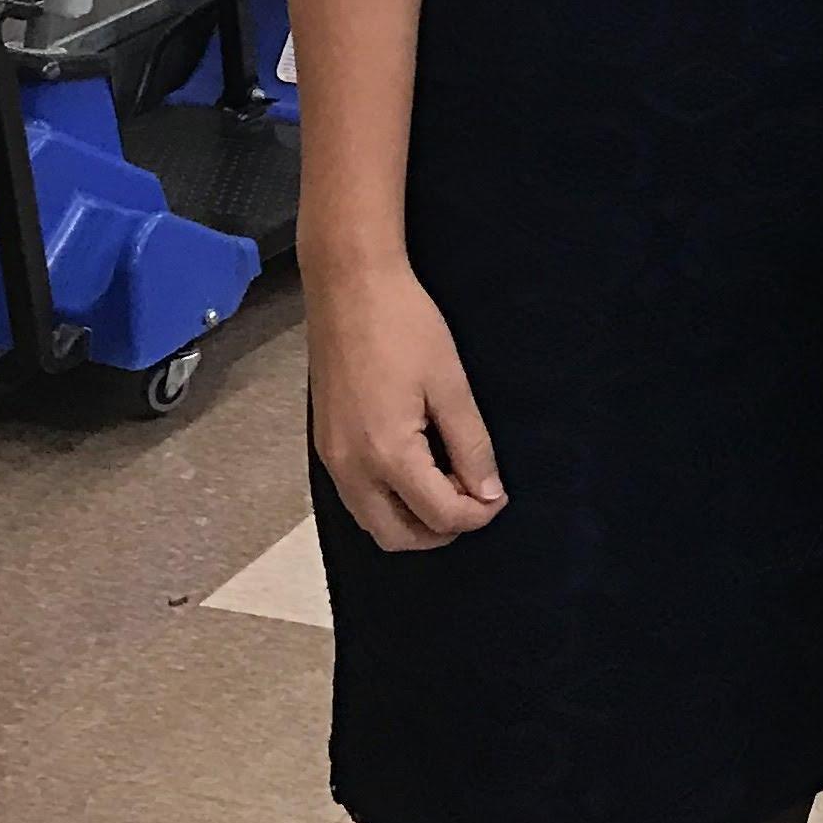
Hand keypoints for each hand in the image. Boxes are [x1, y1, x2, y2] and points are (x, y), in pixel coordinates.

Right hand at [308, 257, 504, 550]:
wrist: (349, 285)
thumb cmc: (405, 325)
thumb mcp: (450, 384)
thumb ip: (471, 445)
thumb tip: (488, 494)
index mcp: (387, 454)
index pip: (439, 516)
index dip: (477, 515)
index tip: (499, 496)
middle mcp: (351, 469)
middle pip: (397, 536)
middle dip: (441, 530)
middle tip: (474, 499)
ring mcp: (331, 459)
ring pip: (372, 522)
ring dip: (411, 521)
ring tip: (448, 487)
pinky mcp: (324, 444)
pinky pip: (356, 498)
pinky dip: (387, 502)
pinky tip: (414, 471)